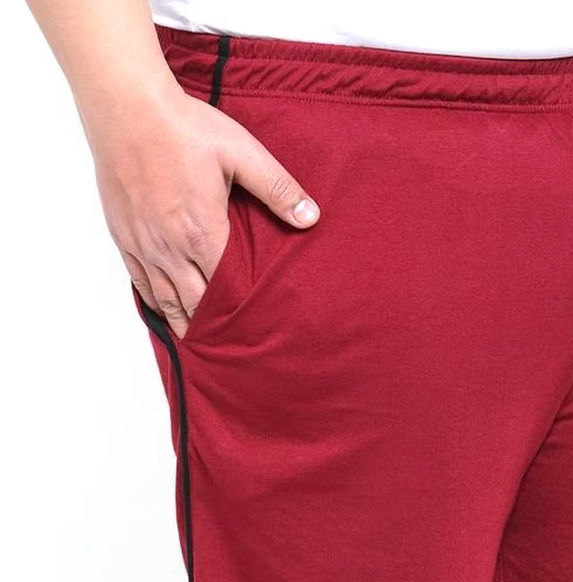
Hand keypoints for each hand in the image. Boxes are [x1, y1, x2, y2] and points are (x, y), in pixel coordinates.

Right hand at [86, 82, 320, 338]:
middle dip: (217, 326)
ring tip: (203, 341)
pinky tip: (168, 311)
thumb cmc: (186, 127)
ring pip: (166, 299)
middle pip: (196, 303)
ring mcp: (144, 244)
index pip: (227, 290)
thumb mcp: (242, 154)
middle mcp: (171, 247)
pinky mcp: (123, 235)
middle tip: (235, 346)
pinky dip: (157, 303)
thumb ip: (278, 189)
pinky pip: (140, 282)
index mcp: (203, 233)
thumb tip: (311, 217)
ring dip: (186, 321)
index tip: (258, 331)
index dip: (243, 313)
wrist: (126, 105)